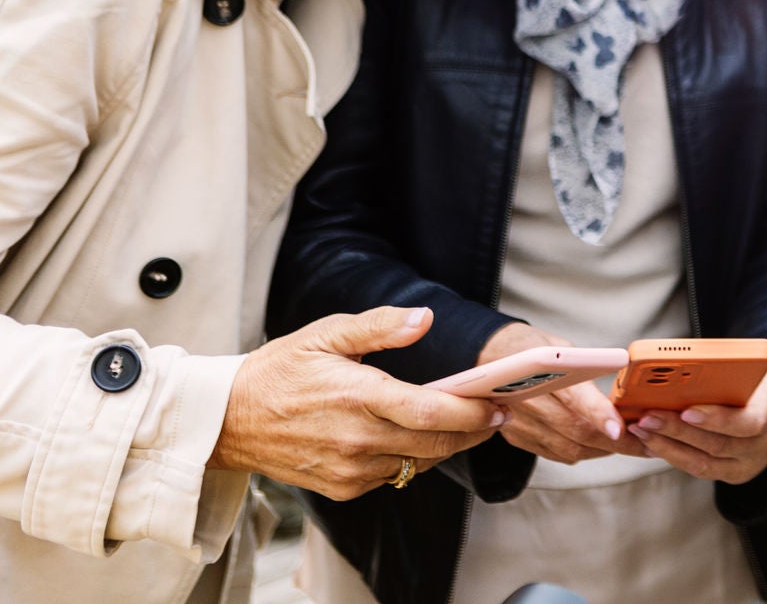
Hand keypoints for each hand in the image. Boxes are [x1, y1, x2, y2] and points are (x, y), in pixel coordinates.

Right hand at [209, 307, 506, 500]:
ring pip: (419, 463)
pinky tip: (416, 437)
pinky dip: (413, 458)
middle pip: (435, 442)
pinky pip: (394, 476)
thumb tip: (424, 319)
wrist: (227, 420)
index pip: (431, 411)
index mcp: (358, 396)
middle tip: (497, 415)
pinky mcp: (342, 486)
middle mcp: (356, 439)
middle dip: (473, 431)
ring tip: (464, 423)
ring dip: (446, 445)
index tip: (499, 405)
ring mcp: (349, 468)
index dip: (472, 413)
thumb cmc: (279, 371)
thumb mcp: (326, 334)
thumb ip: (380, 327)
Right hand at [477, 322, 644, 464]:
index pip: (573, 397)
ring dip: (602, 450)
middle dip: (615, 442)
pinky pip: (555, 453)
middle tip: (644, 443)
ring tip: (629, 446)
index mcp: (539, 370)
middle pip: (575, 430)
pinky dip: (581, 452)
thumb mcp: (559, 344)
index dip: (599, 414)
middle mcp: (527, 401)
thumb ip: (586, 364)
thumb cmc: (528, 347)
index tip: (620, 429)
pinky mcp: (517, 437)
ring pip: (568, 448)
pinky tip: (599, 446)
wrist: (486, 359)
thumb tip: (622, 376)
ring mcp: (519, 424)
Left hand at [629, 353, 766, 483]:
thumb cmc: (760, 378)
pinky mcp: (729, 473)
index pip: (748, 423)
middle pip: (717, 445)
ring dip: (667, 446)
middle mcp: (761, 446)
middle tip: (648, 417)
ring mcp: (745, 465)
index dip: (717, 419)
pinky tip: (650, 441)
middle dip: (677, 431)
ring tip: (641, 429)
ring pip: (702, 463)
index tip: (688, 411)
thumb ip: (724, 370)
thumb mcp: (752, 367)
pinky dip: (672, 454)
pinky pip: (697, 468)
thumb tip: (679, 366)